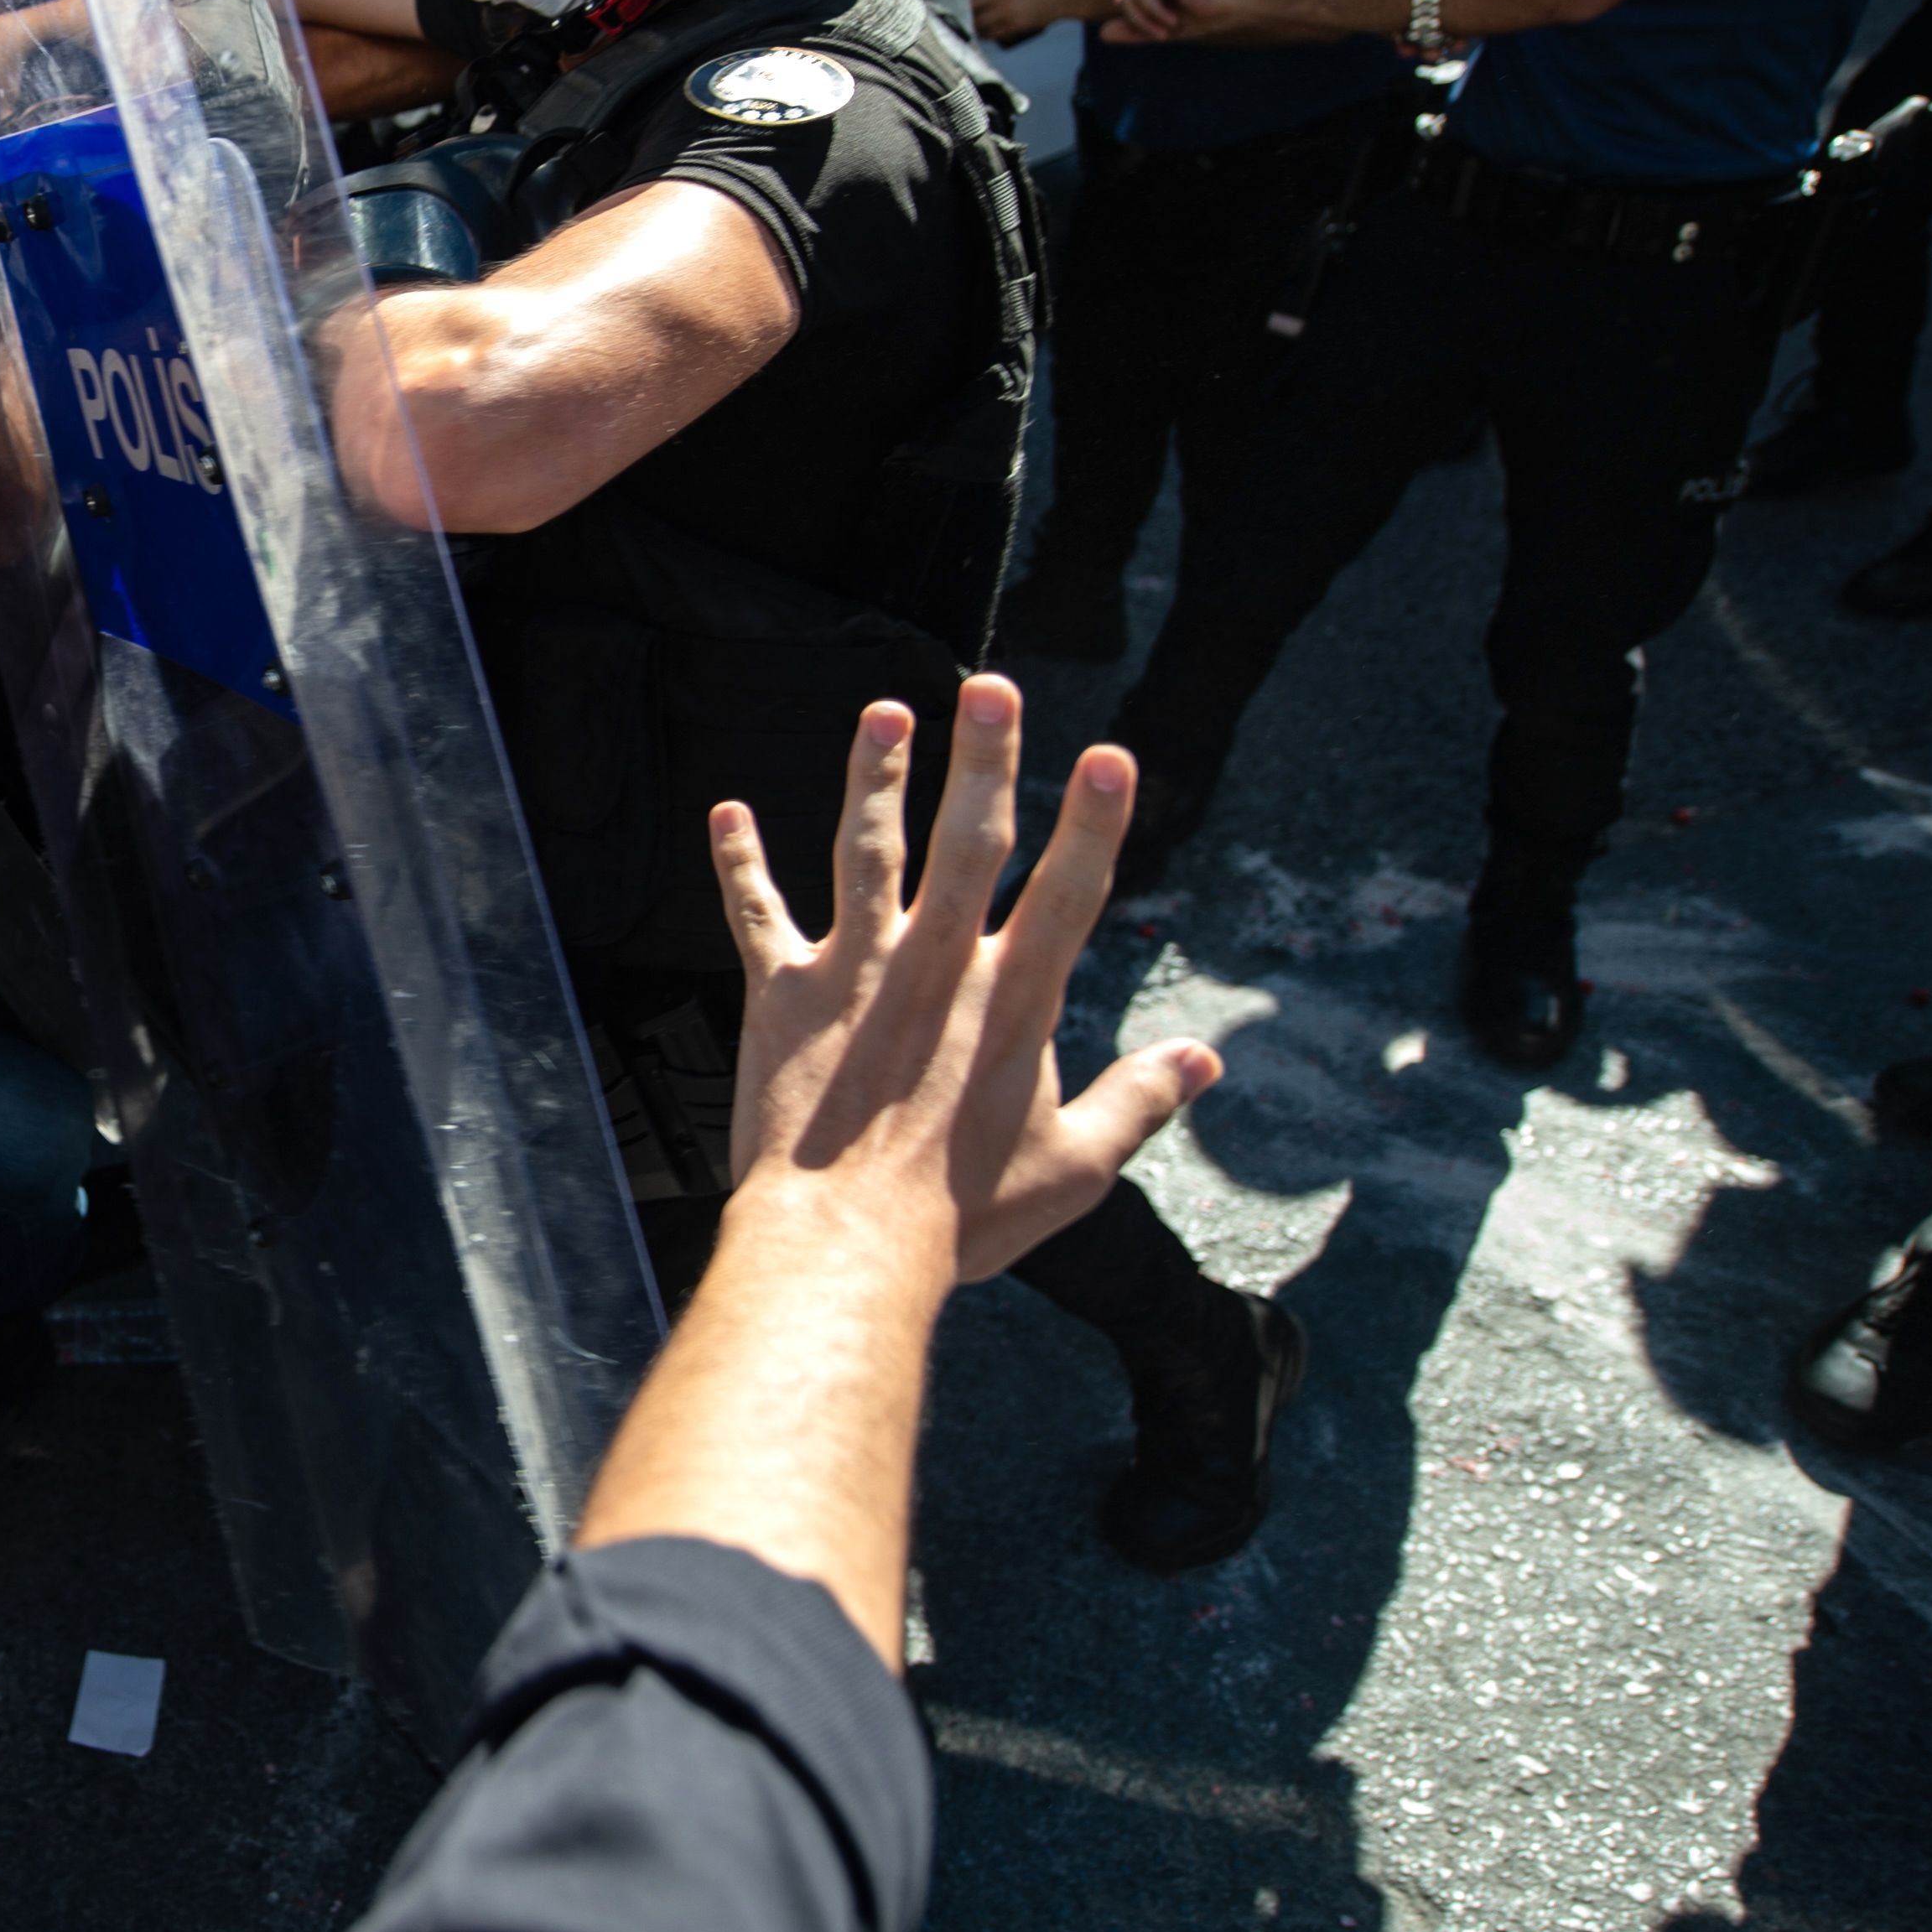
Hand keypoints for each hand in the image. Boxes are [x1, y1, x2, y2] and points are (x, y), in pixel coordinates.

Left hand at [713, 677, 1220, 1284]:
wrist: (845, 1244)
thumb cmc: (963, 1217)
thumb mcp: (1074, 1168)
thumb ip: (1139, 1101)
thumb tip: (1205, 1060)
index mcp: (1014, 1003)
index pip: (1068, 893)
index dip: (1095, 823)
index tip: (1111, 755)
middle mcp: (936, 967)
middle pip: (967, 843)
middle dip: (984, 759)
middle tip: (990, 687)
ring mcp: (856, 972)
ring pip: (865, 850)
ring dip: (873, 775)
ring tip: (885, 711)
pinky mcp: (782, 995)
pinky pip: (755, 914)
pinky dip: (738, 862)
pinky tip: (726, 812)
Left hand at [1101, 0, 1247, 45]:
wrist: (1236, 4)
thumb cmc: (1208, 15)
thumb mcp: (1165, 28)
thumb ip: (1135, 30)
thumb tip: (1101, 34)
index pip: (1129, 1)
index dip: (1139, 23)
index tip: (1164, 33)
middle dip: (1138, 22)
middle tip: (1164, 34)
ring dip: (1145, 21)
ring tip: (1170, 27)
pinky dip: (1153, 14)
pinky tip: (1175, 18)